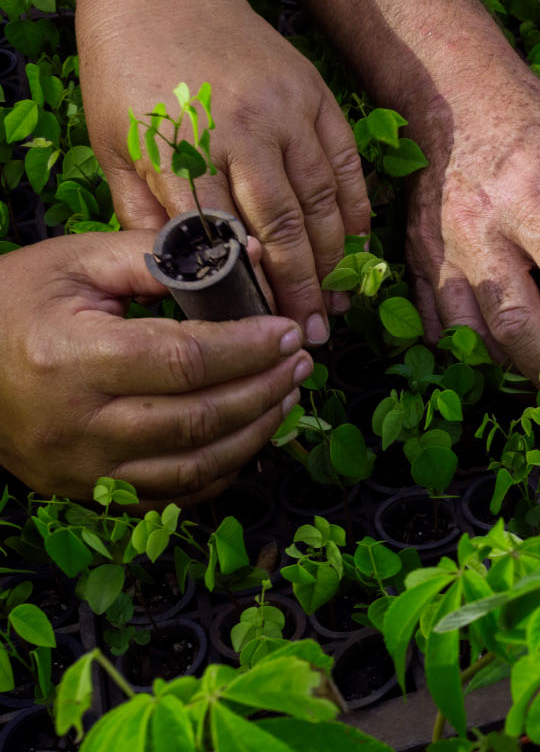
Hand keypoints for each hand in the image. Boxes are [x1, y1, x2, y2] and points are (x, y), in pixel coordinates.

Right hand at [0, 231, 312, 503]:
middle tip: (300, 361)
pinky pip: (173, 495)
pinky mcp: (87, 491)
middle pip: (199, 419)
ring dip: (254, 432)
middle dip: (264, 389)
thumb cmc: (11, 303)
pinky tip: (248, 435)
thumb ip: (156, 258)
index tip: (287, 332)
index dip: (247, 349)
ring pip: (194, 466)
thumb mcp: (74, 262)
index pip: (184, 360)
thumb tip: (241, 257)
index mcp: (70, 358)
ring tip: (284, 395)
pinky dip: (221, 469)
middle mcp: (77, 424)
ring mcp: (82, 469)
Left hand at [75, 0, 369, 345]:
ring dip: (332, 256)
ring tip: (333, 298)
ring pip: (321, 199)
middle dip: (301, 287)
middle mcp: (242, 128)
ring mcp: (286, 109)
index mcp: (184, 146)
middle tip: (311, 332)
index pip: (224, 238)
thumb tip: (180, 280)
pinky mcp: (314, 93)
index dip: (248, 289)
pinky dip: (354, 206)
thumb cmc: (127, 72)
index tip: (260, 330)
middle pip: (282, 226)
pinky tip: (353, 241)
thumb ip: (146, 212)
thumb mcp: (115, 145)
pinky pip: (345, 162)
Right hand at [403, 57, 539, 380]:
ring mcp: (441, 251)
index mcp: (535, 204)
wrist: (452, 96)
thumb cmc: (535, 127)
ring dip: (518, 371)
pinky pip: (439, 327)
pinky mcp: (416, 259)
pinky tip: (505, 359)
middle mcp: (482, 234)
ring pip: (475, 337)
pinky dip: (473, 352)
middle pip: (520, 328)